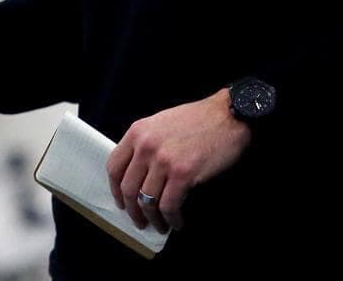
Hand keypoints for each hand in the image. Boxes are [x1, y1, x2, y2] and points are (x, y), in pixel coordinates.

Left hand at [106, 89, 250, 231]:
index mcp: (137, 132)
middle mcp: (146, 146)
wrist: (228, 116)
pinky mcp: (182, 174)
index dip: (116, 190)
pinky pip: (169, 206)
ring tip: (160, 225)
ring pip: (147, 201)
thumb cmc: (197, 119)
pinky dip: (172, 219)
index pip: (114, 167)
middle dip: (133, 211)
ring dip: (153, 219)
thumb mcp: (160, 123)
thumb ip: (145, 143)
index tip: (122, 202)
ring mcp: (163, 160)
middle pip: (128, 188)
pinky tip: (177, 222)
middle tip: (140, 221)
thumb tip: (137, 173)